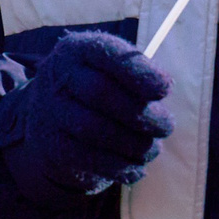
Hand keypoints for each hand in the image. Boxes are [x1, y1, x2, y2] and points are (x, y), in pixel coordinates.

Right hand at [0, 32, 173, 204]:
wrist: (53, 121)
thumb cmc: (98, 90)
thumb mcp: (113, 71)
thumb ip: (138, 74)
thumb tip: (163, 85)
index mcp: (78, 50)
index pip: (107, 54)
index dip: (138, 71)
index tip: (165, 89)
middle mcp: (58, 76)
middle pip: (99, 92)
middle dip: (140, 113)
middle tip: (167, 126)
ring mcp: (51, 112)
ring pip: (93, 128)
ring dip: (133, 143)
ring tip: (153, 149)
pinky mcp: (53, 145)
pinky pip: (87, 157)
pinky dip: (119, 166)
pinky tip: (138, 168)